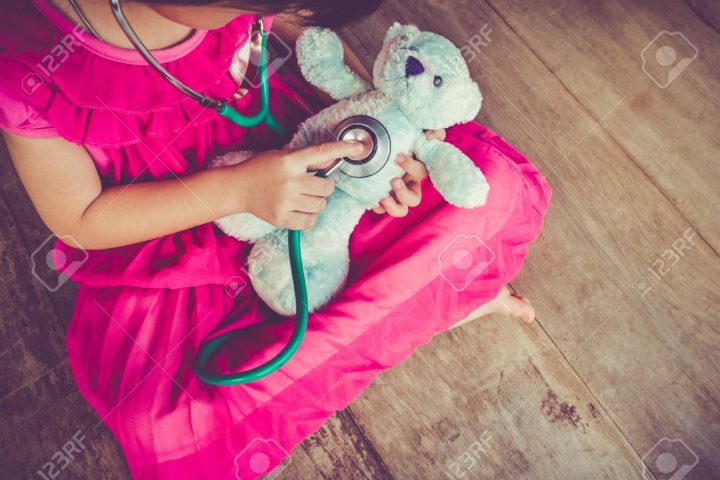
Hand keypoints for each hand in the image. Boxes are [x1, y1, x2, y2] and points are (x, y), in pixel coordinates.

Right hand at [233, 141, 364, 229]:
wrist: (238, 188)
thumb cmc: (261, 169)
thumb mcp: (283, 156)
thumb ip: (307, 159)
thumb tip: (332, 159)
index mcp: (290, 161)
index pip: (322, 152)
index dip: (343, 148)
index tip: (358, 147)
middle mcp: (290, 181)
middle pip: (327, 187)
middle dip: (324, 187)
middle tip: (312, 185)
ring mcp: (285, 202)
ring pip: (320, 205)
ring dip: (316, 202)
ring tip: (301, 197)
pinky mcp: (282, 218)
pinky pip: (310, 221)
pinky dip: (308, 217)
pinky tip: (298, 209)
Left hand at [372, 129, 444, 216]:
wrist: (373, 144)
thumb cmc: (401, 138)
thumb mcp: (415, 131)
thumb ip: (431, 132)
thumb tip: (433, 135)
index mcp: (418, 170)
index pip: (422, 173)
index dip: (412, 167)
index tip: (398, 157)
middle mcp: (409, 185)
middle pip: (414, 199)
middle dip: (404, 193)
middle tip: (393, 181)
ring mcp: (395, 194)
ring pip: (401, 210)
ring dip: (393, 207)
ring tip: (383, 198)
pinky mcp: (382, 197)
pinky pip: (382, 209)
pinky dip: (378, 207)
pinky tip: (372, 200)